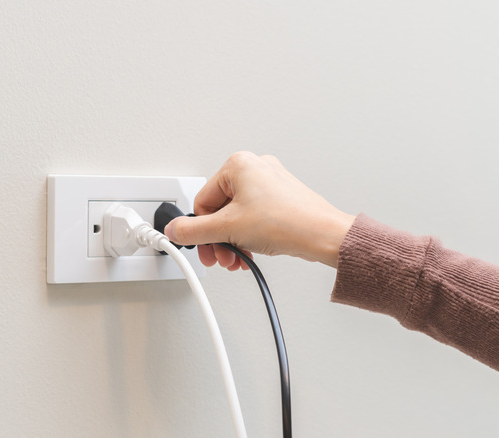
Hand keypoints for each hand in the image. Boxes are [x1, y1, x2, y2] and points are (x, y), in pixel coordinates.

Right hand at [164, 151, 355, 269]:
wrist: (323, 236)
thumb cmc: (287, 222)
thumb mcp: (228, 228)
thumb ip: (194, 231)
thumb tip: (175, 231)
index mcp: (238, 164)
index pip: (202, 201)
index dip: (201, 230)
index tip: (204, 249)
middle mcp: (255, 167)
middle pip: (220, 209)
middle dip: (219, 239)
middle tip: (221, 257)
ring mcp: (270, 182)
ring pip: (237, 215)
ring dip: (233, 241)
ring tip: (238, 259)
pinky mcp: (282, 198)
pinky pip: (254, 217)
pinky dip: (249, 236)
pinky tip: (251, 252)